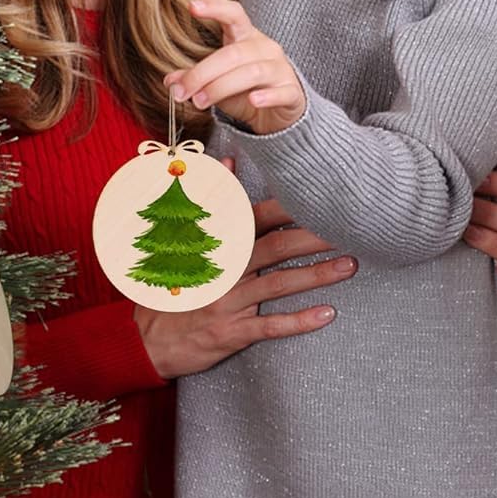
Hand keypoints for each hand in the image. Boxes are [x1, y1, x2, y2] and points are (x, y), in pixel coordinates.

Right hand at [135, 176, 354, 378]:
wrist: (146, 338)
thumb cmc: (171, 282)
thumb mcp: (180, 234)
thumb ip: (210, 198)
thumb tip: (229, 159)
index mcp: (213, 242)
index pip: (255, 217)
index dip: (289, 207)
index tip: (320, 197)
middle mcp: (223, 268)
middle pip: (276, 247)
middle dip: (314, 237)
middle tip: (348, 229)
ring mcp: (228, 301)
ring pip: (278, 285)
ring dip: (316, 275)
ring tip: (349, 265)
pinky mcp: (232, 331)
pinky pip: (270, 326)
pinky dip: (299, 321)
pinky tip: (327, 314)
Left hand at [164, 0, 306, 135]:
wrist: (279, 114)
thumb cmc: (246, 90)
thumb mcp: (217, 82)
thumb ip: (195, 79)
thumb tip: (170, 82)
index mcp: (246, 37)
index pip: (234, 14)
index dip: (215, 8)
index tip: (192, 7)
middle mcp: (265, 48)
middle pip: (232, 53)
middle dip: (202, 73)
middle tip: (182, 92)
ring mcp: (280, 69)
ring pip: (251, 72)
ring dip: (220, 87)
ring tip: (199, 102)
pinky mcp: (292, 92)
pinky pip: (280, 92)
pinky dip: (266, 96)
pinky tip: (252, 101)